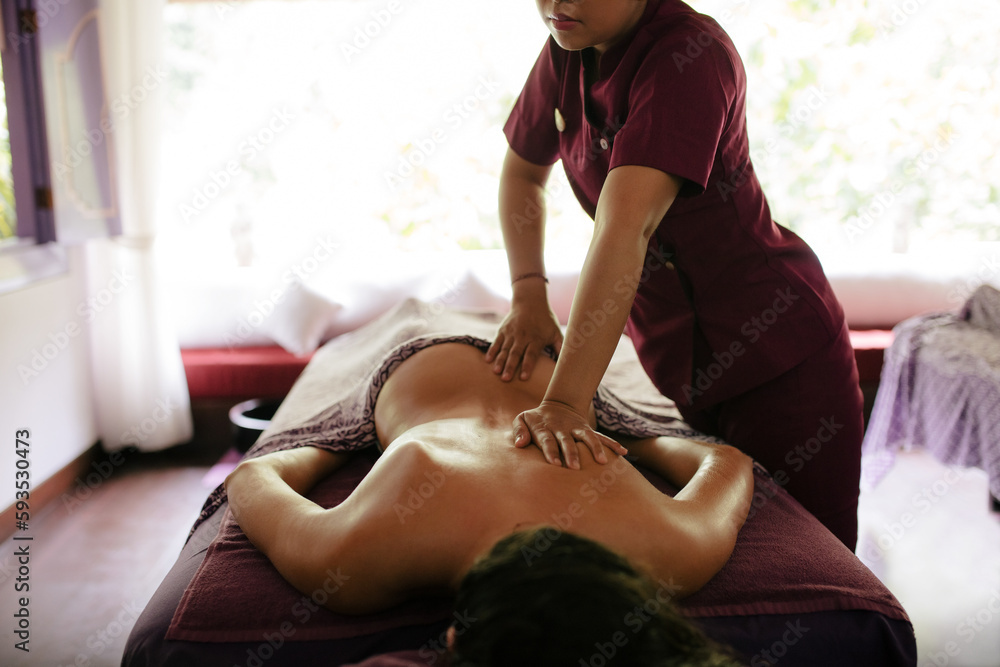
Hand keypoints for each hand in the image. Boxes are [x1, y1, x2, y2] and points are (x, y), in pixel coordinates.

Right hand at [485, 300, 562, 380]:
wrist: (530, 301)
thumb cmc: (545, 320)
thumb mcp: (556, 332)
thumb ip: (560, 347)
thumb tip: (568, 363)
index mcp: (536, 338)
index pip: (531, 354)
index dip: (527, 366)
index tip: (523, 377)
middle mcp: (522, 336)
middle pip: (515, 353)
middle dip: (510, 366)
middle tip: (506, 379)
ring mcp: (511, 333)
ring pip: (504, 349)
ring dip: (500, 361)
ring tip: (496, 372)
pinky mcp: (503, 330)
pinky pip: (496, 342)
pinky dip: (492, 351)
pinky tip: (487, 361)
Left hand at [512, 400, 628, 469]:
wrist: (557, 406)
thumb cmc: (535, 419)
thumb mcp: (522, 419)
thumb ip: (519, 430)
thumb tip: (518, 444)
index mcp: (544, 427)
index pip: (547, 440)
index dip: (551, 451)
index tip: (555, 464)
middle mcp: (562, 428)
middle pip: (567, 441)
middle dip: (572, 454)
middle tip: (575, 468)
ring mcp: (576, 429)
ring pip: (587, 437)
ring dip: (595, 448)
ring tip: (603, 461)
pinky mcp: (587, 430)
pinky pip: (601, 437)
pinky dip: (612, 444)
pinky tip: (623, 453)